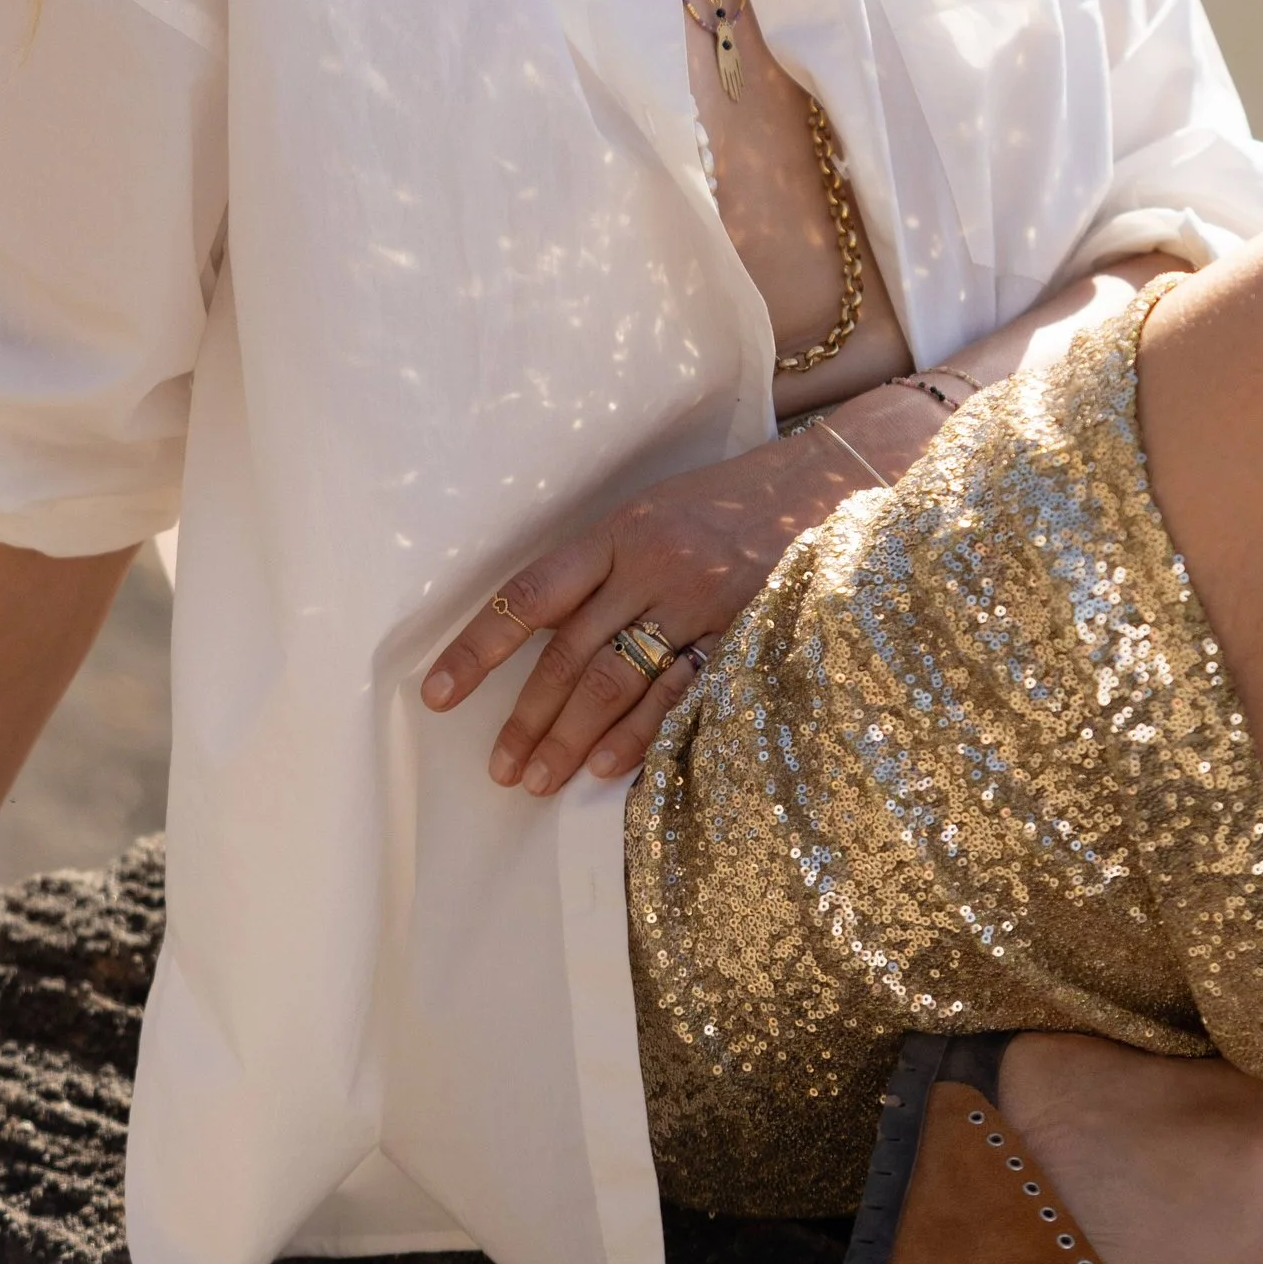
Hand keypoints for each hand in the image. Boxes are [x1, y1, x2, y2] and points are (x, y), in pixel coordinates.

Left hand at [421, 429, 849, 798]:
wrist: (824, 482)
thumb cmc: (726, 503)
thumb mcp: (654, 514)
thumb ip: (603, 568)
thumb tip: (539, 633)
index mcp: (618, 530)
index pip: (532, 594)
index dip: (480, 646)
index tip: (438, 693)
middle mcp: (651, 563)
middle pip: (570, 651)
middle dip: (527, 716)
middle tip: (498, 768)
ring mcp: (697, 600)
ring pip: (616, 679)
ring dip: (571, 737)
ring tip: (538, 781)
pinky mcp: (739, 630)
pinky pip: (681, 690)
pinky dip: (641, 732)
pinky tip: (608, 767)